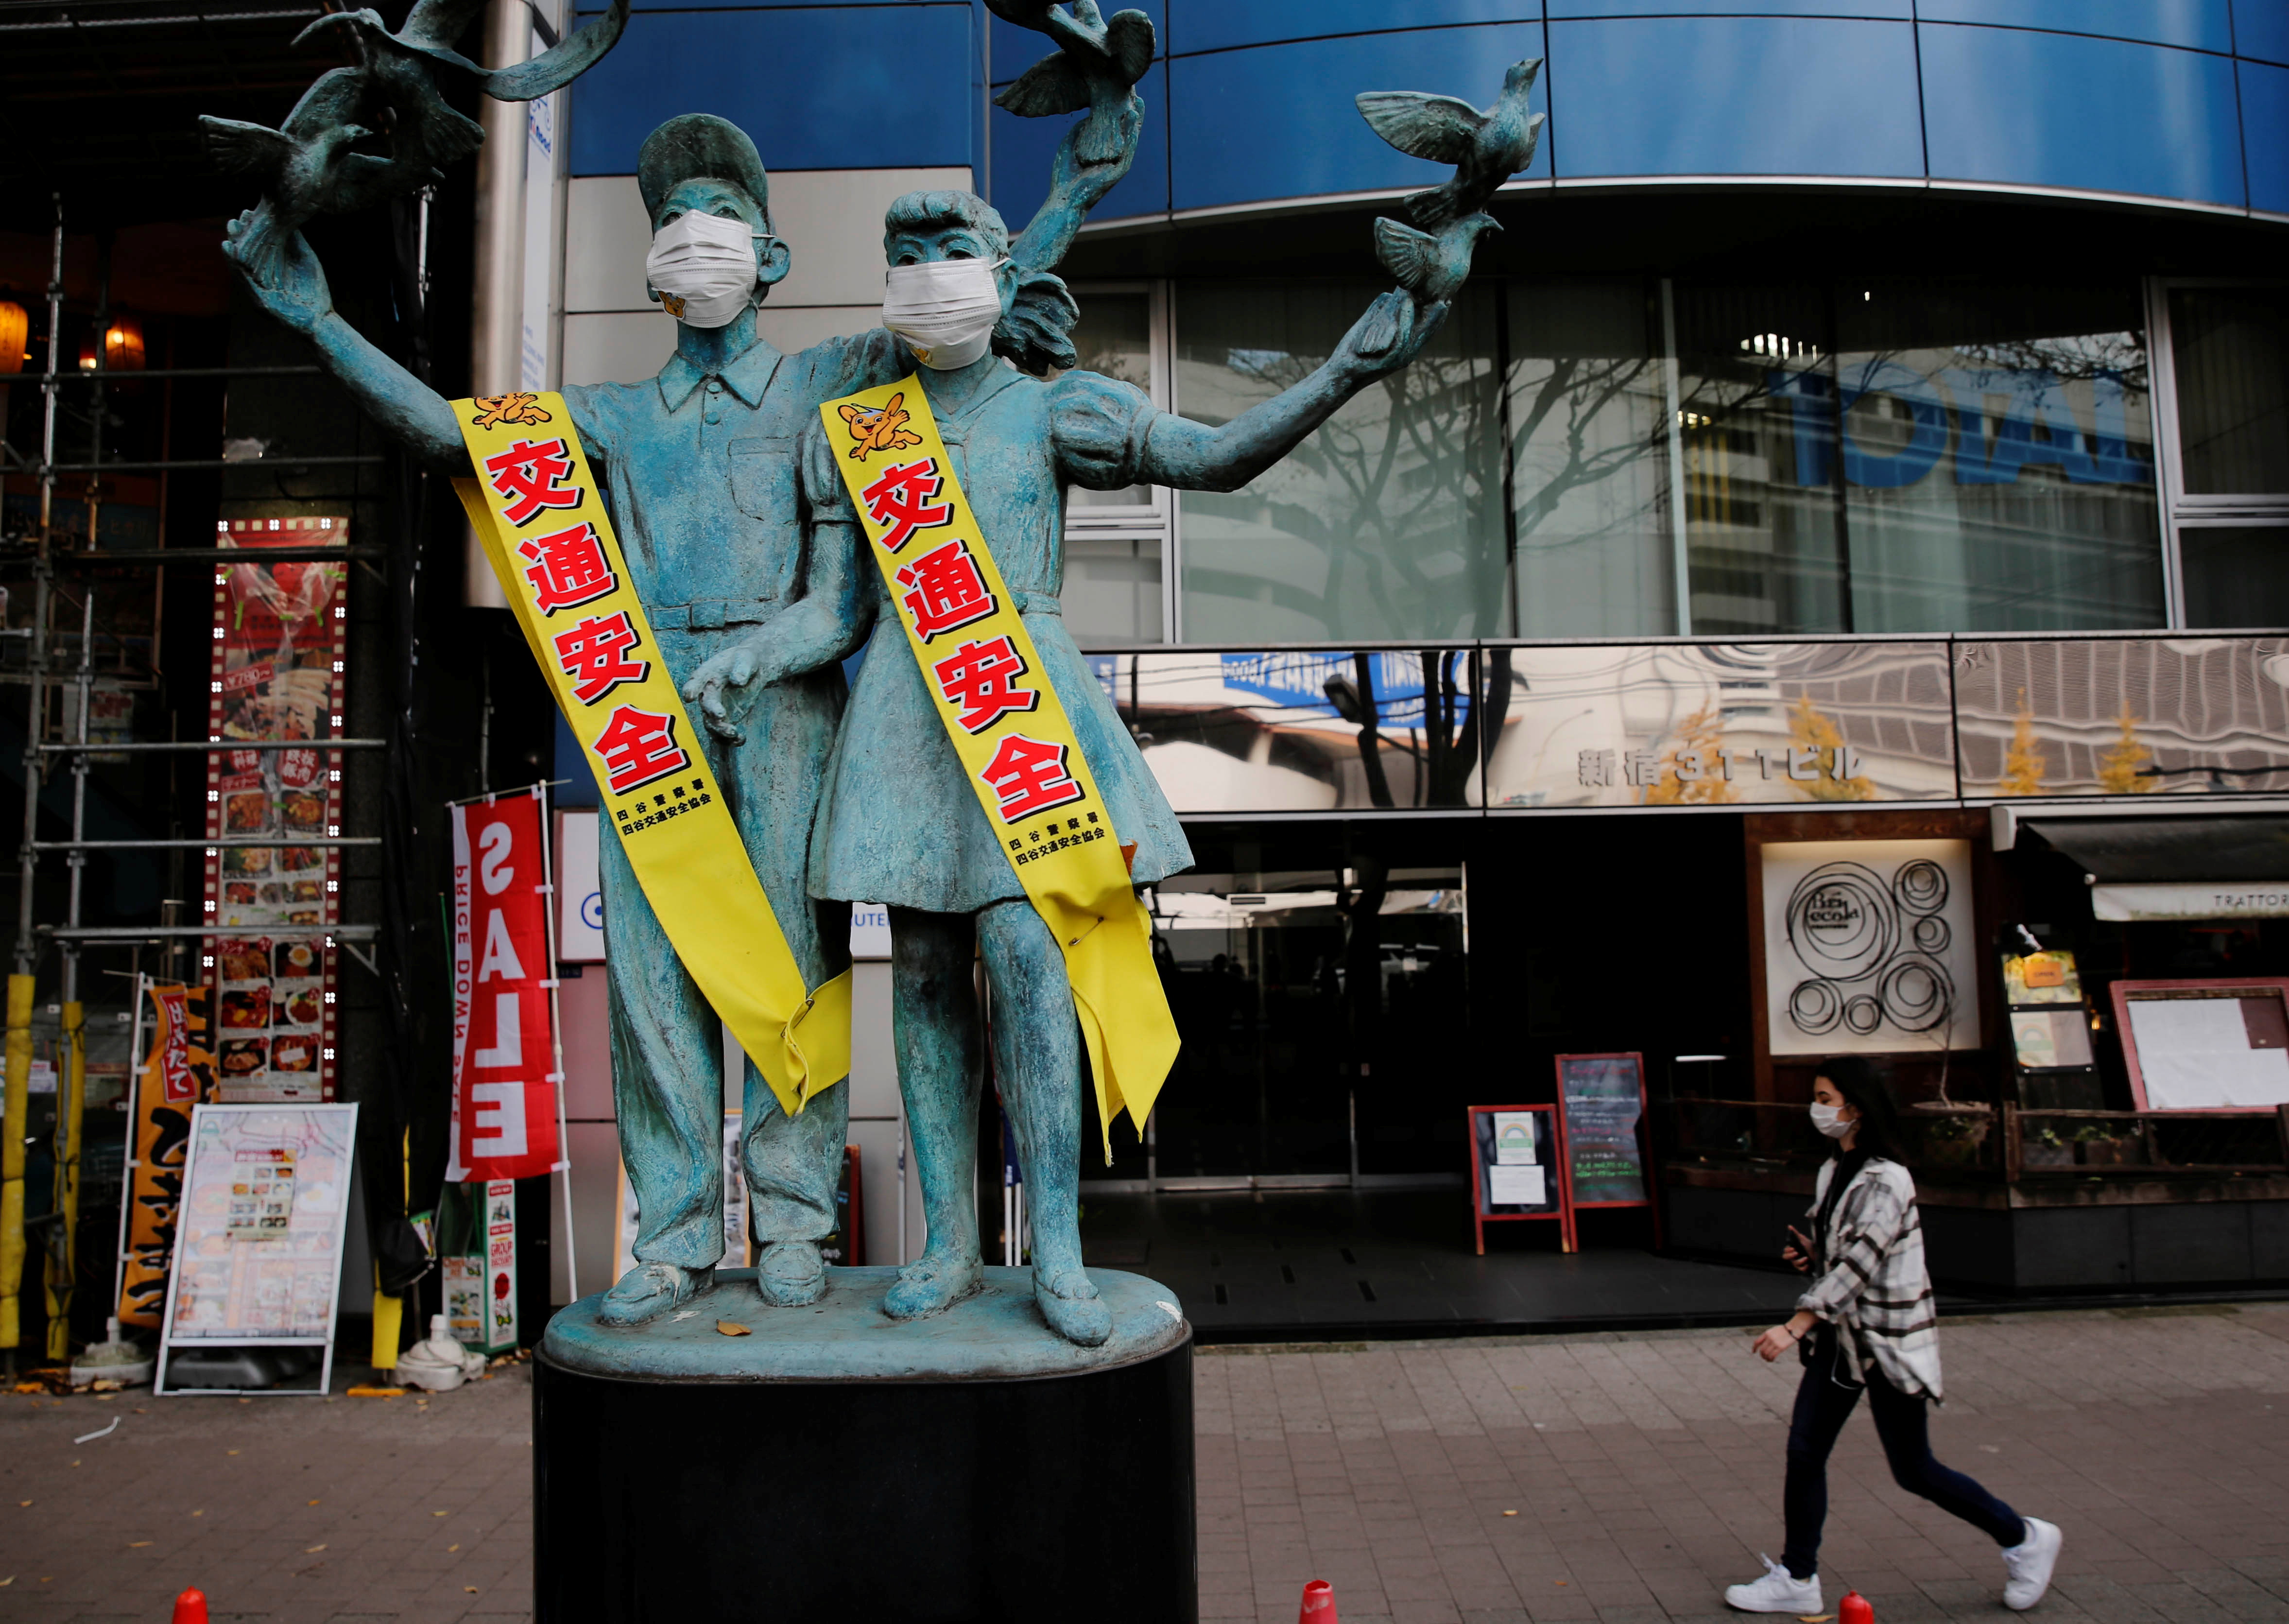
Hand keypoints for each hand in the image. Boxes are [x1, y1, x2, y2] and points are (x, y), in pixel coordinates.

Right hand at [223, 214, 332, 335]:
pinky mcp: (259, 302)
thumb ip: (295, 241)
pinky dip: (236, 266)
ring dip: (234, 248)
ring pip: (240, 266)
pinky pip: (244, 281)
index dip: (250, 230)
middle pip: (244, 254)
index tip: (248, 212)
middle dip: (239, 236)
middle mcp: (260, 279)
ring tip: (229, 231)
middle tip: (235, 219)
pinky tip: (231, 251)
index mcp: (269, 269)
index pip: (255, 245)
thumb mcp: (304, 259)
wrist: (322, 320)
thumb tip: (288, 217)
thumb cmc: (314, 291)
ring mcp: (258, 291)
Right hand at [680, 640, 762, 743]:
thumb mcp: (747, 658)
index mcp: (708, 674)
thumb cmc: (747, 659)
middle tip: (721, 715)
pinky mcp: (725, 719)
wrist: (755, 668)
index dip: (691, 688)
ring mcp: (715, 708)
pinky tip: (741, 739)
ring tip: (735, 733)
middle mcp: (708, 693)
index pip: (696, 681)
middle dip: (712, 711)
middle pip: (706, 705)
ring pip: (711, 723)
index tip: (689, 696)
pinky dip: (730, 740)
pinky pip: (722, 733)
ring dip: (720, 730)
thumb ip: (742, 667)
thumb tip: (738, 680)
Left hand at [1052, 91, 1141, 190]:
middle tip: (1135, 93)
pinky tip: (1133, 117)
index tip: (1120, 95)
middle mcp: (1112, 156)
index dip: (1117, 112)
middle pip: (1125, 131)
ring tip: (1139, 101)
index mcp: (1102, 151)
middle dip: (1131, 112)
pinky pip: (1129, 148)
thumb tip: (1089, 115)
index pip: (1113, 129)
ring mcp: (1117, 163)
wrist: (1064, 198)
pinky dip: (1132, 132)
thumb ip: (1080, 130)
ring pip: (1131, 138)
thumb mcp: (1070, 145)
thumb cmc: (1065, 175)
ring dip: (1136, 119)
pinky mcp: (1119, 170)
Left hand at [1332, 291, 1450, 382]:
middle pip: (1427, 333)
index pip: (1424, 330)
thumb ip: (1379, 312)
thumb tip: (1389, 293)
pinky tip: (1408, 305)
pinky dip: (1406, 320)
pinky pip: (1401, 338)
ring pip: (1417, 334)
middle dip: (1438, 317)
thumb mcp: (1368, 328)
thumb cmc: (1354, 352)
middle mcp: (1405, 353)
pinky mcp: (1389, 360)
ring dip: (1426, 316)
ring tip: (1432, 298)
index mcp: (1403, 347)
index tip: (1444, 299)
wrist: (1341, 373)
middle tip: (1447, 298)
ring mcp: (1399, 358)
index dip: (1434, 316)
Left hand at [1752, 1323, 1801, 1362]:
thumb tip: (1763, 1344)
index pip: (1757, 1342)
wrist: (1793, 1328)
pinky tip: (1771, 1360)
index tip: (1753, 1352)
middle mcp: (1769, 1338)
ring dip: (1766, 1358)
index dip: (1754, 1348)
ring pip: (1766, 1354)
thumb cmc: (1783, 1330)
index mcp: (1766, 1333)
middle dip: (1762, 1355)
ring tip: (1767, 1359)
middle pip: (1762, 1350)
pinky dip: (1771, 1359)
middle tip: (1764, 1357)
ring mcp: (1774, 1343)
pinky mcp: (1780, 1347)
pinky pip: (1773, 1355)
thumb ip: (1767, 1336)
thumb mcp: (1773, 1330)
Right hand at [1782, 1225, 1811, 1273]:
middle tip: (1797, 1253)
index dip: (1788, 1250)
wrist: (1819, 1254)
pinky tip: (1808, 1264)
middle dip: (1790, 1256)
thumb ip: (1795, 1233)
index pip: (1785, 1251)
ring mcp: (1798, 1263)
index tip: (1793, 1248)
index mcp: (1792, 1250)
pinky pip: (1801, 1270)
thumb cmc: (1809, 1246)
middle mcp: (1793, 1257)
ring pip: (1795, 1264)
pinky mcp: (1803, 1268)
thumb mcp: (1803, 1239)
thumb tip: (1789, 1226)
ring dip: (1800, 1261)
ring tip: (1806, 1258)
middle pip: (1786, 1257)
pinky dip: (1804, 1268)